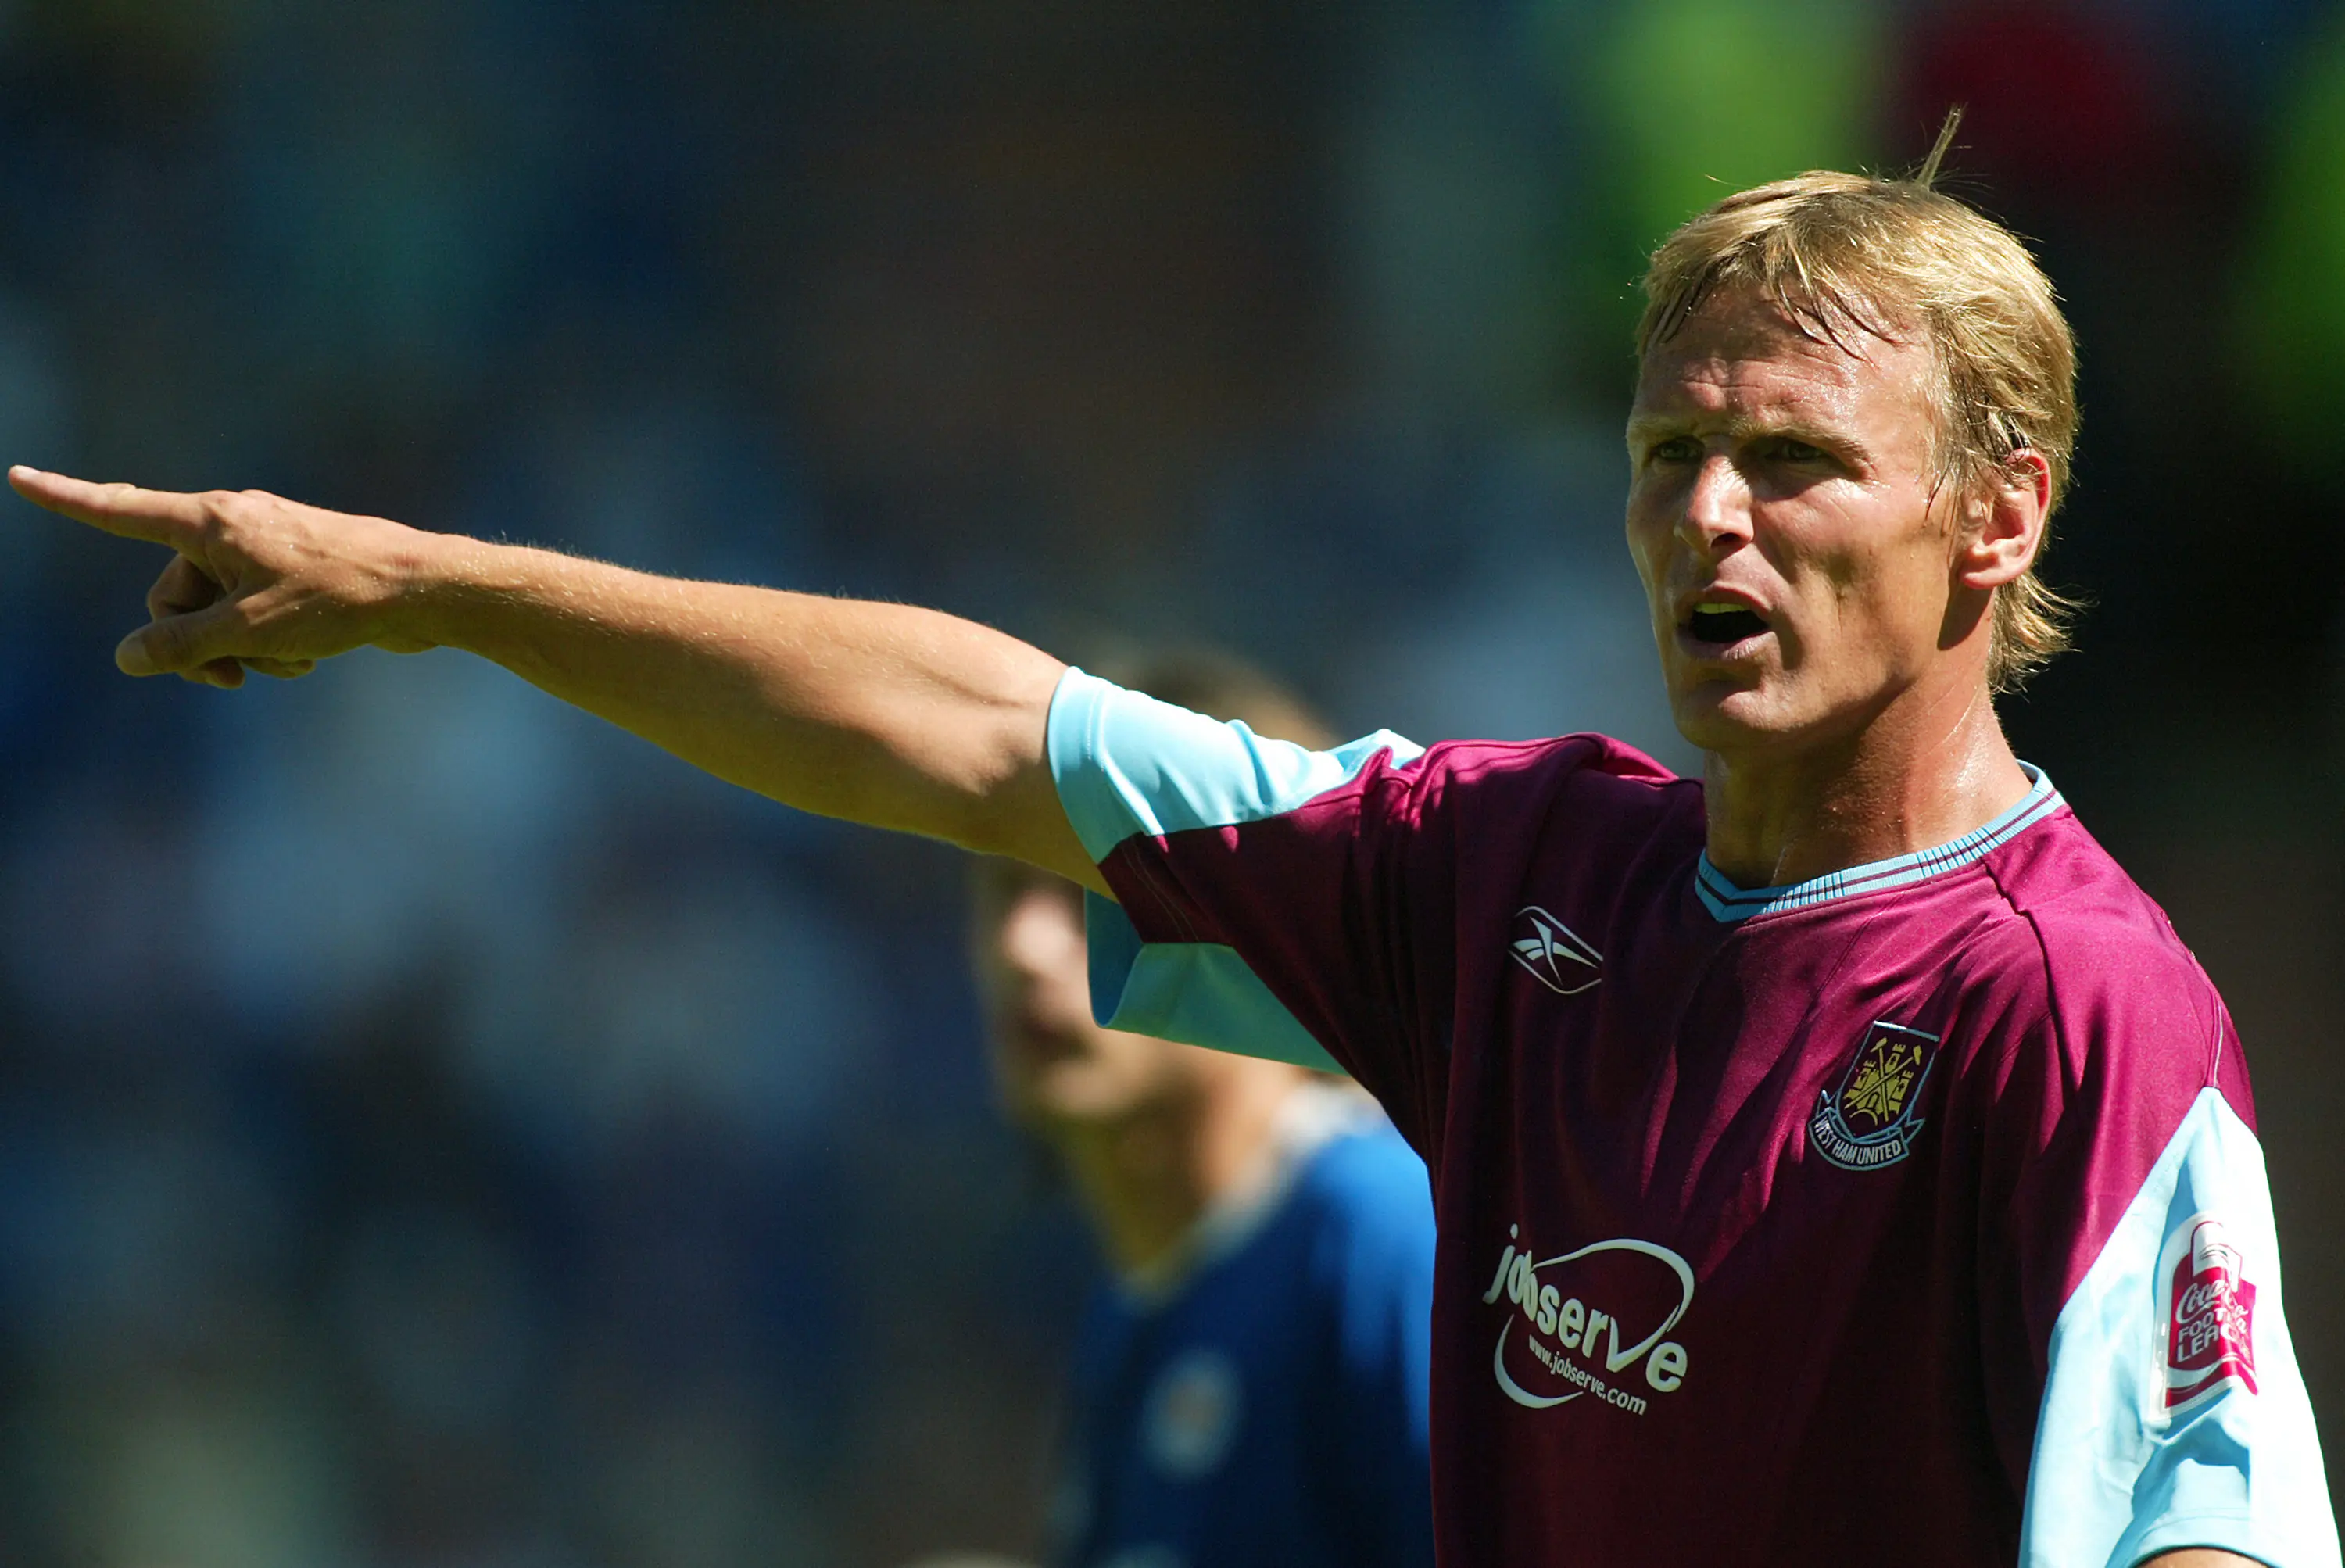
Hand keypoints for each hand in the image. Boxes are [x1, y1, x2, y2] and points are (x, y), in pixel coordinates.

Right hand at [9, 467, 439, 687]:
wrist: (424, 592)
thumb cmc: (338, 599)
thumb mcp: (246, 632)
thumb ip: (179, 646)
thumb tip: (128, 658)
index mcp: (211, 523)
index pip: (121, 510)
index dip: (66, 499)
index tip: (19, 477)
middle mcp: (233, 526)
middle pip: (172, 594)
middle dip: (193, 641)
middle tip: (230, 676)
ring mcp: (267, 549)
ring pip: (219, 614)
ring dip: (241, 651)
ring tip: (288, 664)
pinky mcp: (296, 574)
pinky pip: (257, 618)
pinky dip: (272, 646)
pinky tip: (310, 660)